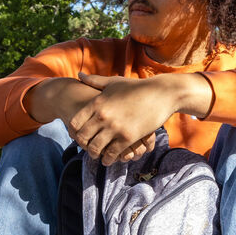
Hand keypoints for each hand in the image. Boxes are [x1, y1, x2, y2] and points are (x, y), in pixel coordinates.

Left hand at [68, 73, 183, 165]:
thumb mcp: (114, 82)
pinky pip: (112, 153)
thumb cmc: (137, 87)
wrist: (161, 93)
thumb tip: (78, 74)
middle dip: (84, 145)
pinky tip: (109, 160)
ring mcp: (115, 127)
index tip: (78, 136)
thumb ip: (95, 80)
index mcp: (97, 103)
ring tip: (97, 156)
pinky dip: (108, 159)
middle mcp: (103, 116)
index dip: (74, 132)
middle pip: (83, 137)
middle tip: (87, 148)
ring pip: (96, 148)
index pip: (75, 123)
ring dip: (95, 154)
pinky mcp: (128, 137)